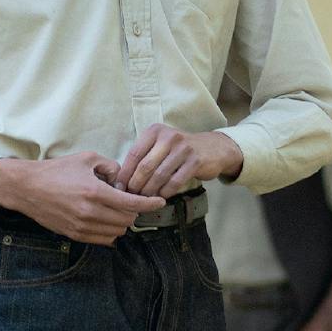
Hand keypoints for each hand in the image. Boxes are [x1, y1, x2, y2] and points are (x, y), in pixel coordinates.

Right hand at [0, 153, 164, 244]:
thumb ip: (109, 165)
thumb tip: (122, 177)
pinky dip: (110, 231)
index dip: (150, 203)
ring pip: (117, 232)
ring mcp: (82, 227)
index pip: (132, 203)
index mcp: (95, 192)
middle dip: (134, 211)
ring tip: (116, 209)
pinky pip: (103, 239)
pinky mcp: (74, 235)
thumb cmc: (56, 170)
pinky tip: (106, 219)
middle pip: (127, 220)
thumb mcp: (86, 159)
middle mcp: (90, 213)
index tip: (160, 201)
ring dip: (122, 222)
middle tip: (130, 200)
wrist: (27, 188)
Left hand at [115, 124, 242, 200]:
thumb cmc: (179, 150)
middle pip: (145, 166)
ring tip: (145, 200)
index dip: (125, 173)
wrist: (212, 148)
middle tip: (132, 197)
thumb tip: (122, 181)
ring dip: (150, 191)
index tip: (119, 188)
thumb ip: (143, 157)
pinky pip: (175, 182)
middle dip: (136, 185)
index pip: (134, 154)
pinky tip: (161, 197)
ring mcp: (183, 148)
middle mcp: (168, 137)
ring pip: (159, 176)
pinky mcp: (195, 161)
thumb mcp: (160, 145)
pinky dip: (166, 192)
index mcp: (155, 131)